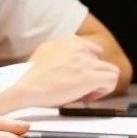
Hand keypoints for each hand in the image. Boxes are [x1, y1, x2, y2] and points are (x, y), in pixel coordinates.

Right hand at [0, 36, 119, 110]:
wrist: (24, 87)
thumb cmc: (30, 76)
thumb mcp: (44, 52)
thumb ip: (61, 51)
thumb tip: (73, 62)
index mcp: (68, 41)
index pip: (92, 50)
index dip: (89, 66)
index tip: (82, 76)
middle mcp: (78, 48)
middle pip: (100, 63)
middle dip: (93, 76)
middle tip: (81, 89)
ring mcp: (84, 62)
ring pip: (110, 71)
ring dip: (101, 83)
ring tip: (86, 93)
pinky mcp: (89, 77)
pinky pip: (112, 80)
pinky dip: (105, 90)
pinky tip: (89, 96)